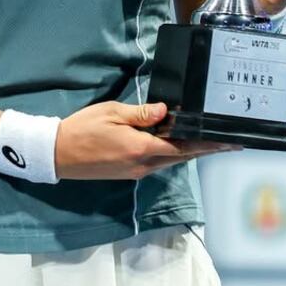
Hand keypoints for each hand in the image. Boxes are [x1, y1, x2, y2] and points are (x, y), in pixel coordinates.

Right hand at [54, 100, 239, 180]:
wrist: (57, 153)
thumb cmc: (83, 128)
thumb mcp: (112, 113)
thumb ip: (142, 114)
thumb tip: (167, 112)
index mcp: (140, 148)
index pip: (182, 148)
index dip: (207, 145)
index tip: (228, 143)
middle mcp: (142, 165)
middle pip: (180, 157)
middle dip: (204, 149)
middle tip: (227, 142)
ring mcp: (135, 172)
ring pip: (169, 161)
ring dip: (188, 152)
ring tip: (206, 141)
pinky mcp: (128, 173)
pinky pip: (156, 162)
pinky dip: (170, 153)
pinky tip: (174, 144)